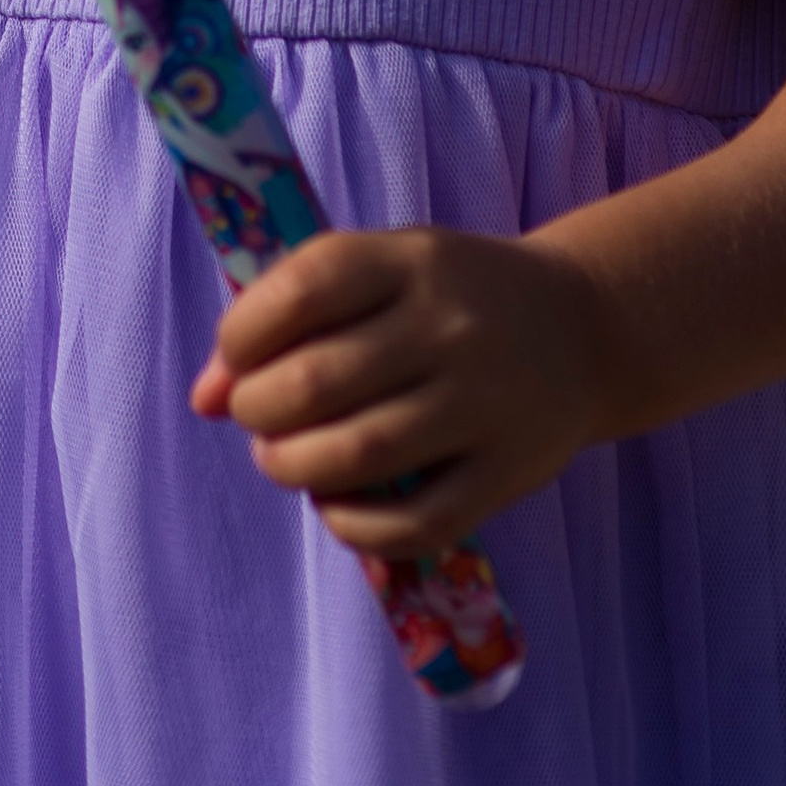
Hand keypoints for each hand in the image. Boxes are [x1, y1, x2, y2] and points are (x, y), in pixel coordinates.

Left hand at [187, 224, 610, 555]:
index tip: (235, 359)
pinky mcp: (508, 473)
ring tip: (283, 459)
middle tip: (256, 419)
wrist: (583, 328)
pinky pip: (416, 522)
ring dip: (294, 468)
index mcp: (407, 260)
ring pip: (359, 454)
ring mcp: (482, 402)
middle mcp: (447, 326)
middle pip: (317, 381)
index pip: (300, 291)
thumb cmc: (451, 296)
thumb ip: (291, 315)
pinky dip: (355, 526)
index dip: (242, 334)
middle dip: (258, 410)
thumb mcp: (382, 272)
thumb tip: (201, 398)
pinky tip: (336, 505)